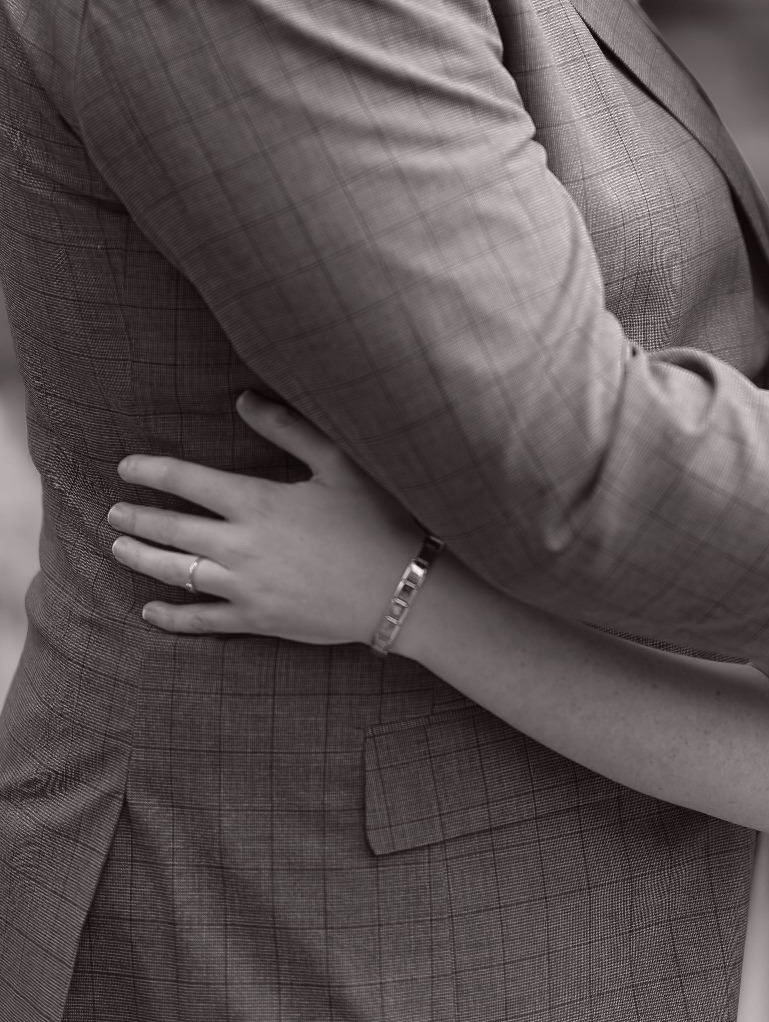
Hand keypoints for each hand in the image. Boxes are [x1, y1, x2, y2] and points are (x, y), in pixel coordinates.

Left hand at [107, 393, 422, 642]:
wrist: (402, 588)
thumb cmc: (376, 519)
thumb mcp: (338, 463)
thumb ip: (287, 428)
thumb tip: (243, 400)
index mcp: (258, 501)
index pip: (188, 481)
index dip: (152, 471)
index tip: (127, 467)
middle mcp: (241, 545)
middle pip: (171, 528)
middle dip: (136, 518)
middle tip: (112, 512)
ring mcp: (245, 586)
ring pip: (176, 572)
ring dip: (142, 559)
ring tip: (119, 548)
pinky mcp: (256, 619)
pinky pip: (201, 620)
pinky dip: (170, 617)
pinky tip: (149, 611)